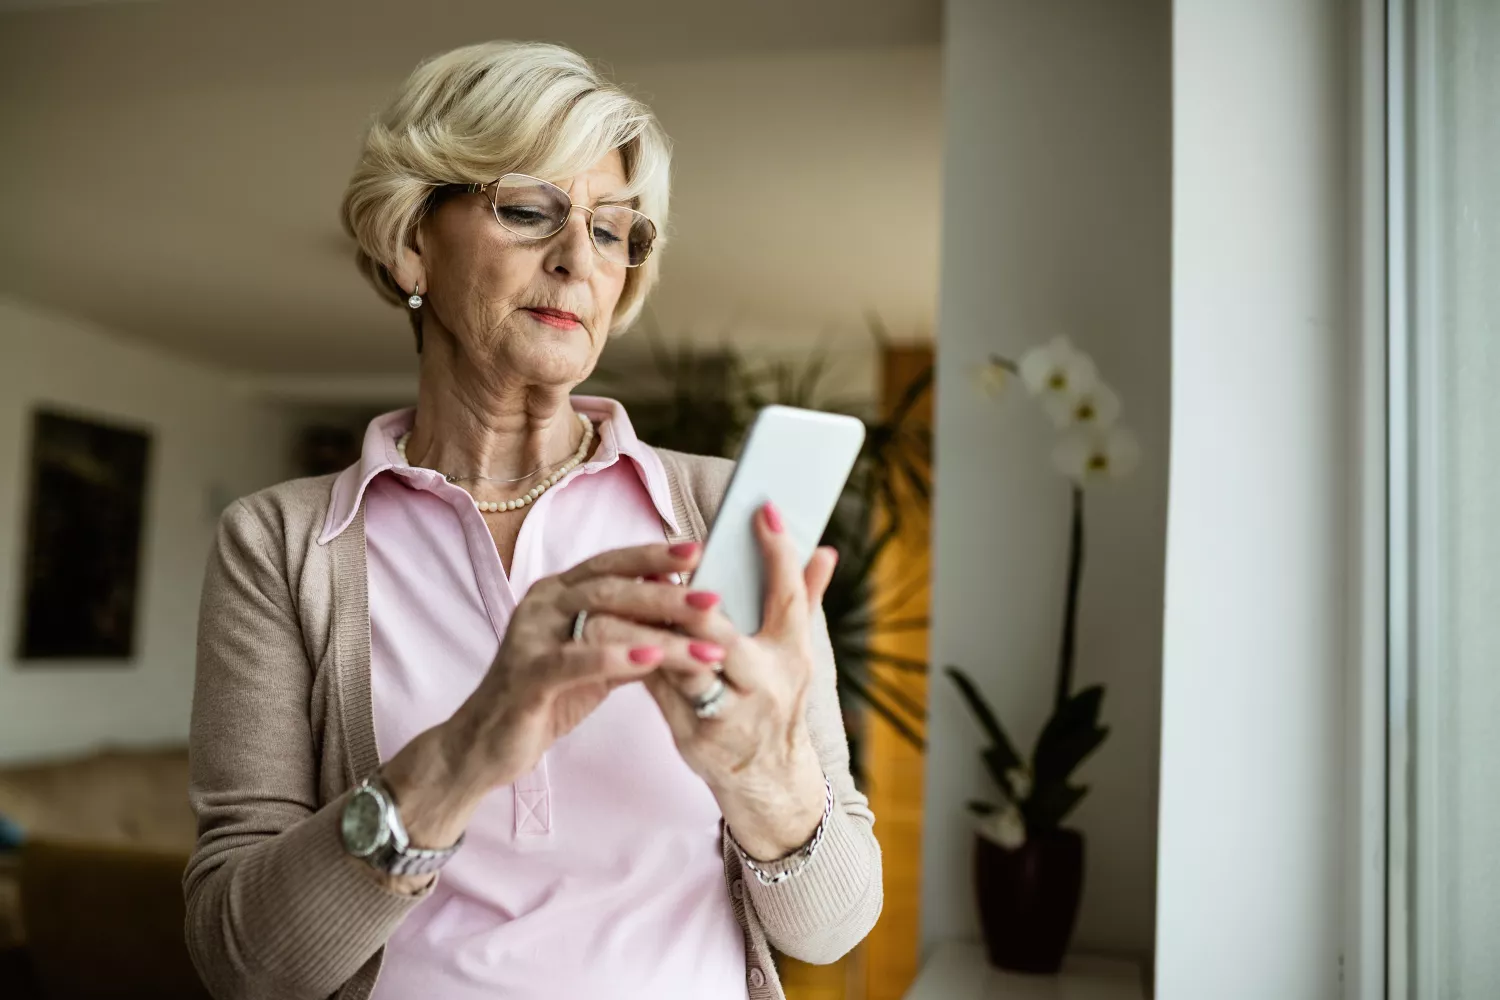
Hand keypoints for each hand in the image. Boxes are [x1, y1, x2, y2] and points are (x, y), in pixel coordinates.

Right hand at [380, 540, 725, 859]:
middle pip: (611, 585)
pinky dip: (617, 656)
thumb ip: (630, 633)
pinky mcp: (526, 677)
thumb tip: (684, 611)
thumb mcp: (596, 660)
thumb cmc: (547, 698)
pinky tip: (655, 658)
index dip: (653, 556)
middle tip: (715, 599)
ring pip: (600, 618)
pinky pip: (575, 660)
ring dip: (658, 627)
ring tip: (705, 636)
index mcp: (556, 593)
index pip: (610, 563)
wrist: (485, 746)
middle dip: (667, 591)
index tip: (698, 551)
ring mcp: (530, 637)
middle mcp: (541, 605)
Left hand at [643, 501, 835, 860]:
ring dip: (649, 629)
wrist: (767, 781)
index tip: (764, 509)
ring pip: (680, 661)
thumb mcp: (796, 655)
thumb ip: (804, 599)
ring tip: (622, 596)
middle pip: (720, 632)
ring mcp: (729, 714)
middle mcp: (766, 685)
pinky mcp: (695, 735)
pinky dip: (640, 659)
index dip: (779, 553)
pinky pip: (659, 688)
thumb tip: (825, 549)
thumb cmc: (776, 702)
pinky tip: (617, 634)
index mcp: (793, 656)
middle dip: (690, 600)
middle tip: (665, 564)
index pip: (789, 597)